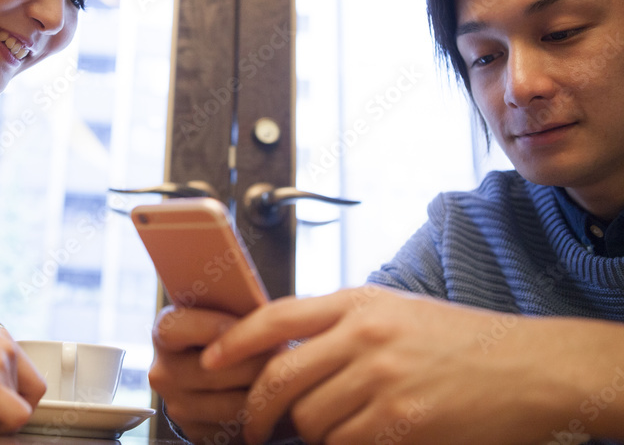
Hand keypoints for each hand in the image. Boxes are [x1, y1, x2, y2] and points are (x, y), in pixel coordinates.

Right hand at [149, 305, 281, 443]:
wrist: (213, 371)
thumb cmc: (225, 333)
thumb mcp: (220, 313)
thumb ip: (231, 310)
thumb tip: (262, 314)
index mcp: (164, 334)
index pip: (174, 329)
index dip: (213, 327)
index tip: (248, 325)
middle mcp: (163, 371)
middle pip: (211, 371)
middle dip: (256, 360)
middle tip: (286, 350)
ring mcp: (177, 405)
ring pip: (230, 404)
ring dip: (264, 391)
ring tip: (287, 375)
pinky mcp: (195, 431)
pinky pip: (235, 428)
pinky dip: (260, 415)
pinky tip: (273, 399)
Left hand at [202, 285, 623, 443]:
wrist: (527, 366)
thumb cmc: (458, 341)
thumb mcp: (394, 312)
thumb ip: (339, 326)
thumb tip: (281, 352)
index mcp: (358, 303)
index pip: (276, 317)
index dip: (234, 341)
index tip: (207, 361)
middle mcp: (365, 335)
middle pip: (280, 377)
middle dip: (257, 412)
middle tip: (254, 430)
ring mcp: (383, 379)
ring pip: (311, 421)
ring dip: (310, 436)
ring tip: (332, 430)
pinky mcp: (404, 421)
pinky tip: (361, 438)